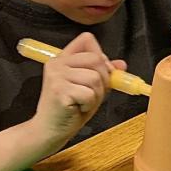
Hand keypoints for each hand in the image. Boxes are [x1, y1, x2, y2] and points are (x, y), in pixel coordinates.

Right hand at [28, 33, 119, 151]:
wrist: (49, 131)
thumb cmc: (69, 109)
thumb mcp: (89, 86)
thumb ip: (103, 73)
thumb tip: (122, 64)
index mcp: (62, 58)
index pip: (86, 39)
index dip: (100, 54)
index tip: (101, 71)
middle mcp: (57, 63)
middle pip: (96, 58)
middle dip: (103, 78)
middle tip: (92, 94)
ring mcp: (57, 76)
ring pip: (95, 77)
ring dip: (97, 94)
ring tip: (83, 102)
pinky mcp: (59, 91)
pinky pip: (90, 93)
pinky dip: (90, 104)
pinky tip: (78, 108)